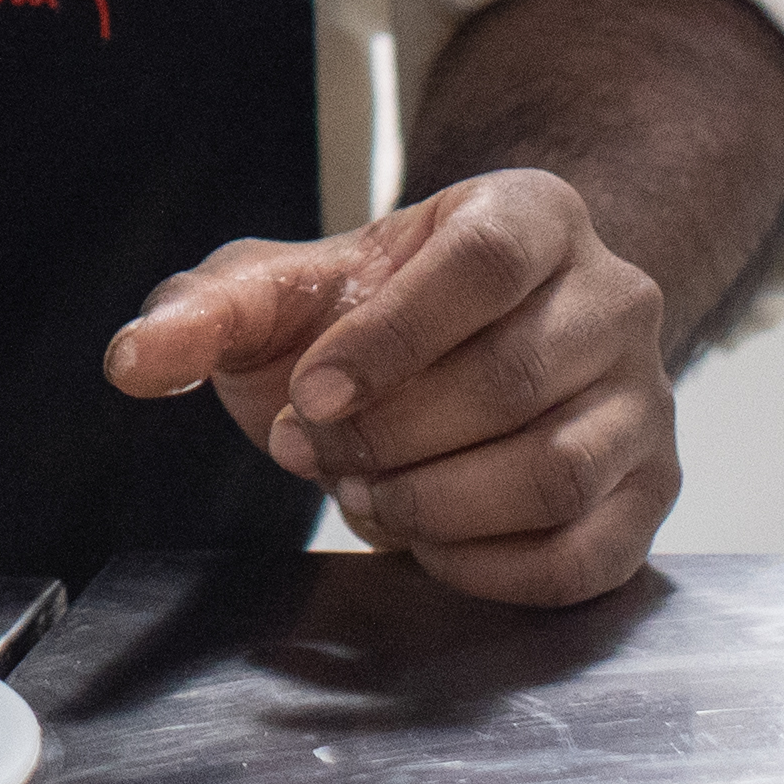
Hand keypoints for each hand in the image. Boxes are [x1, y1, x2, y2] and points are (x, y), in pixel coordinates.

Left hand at [104, 169, 676, 606]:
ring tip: (365, 491)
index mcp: (530, 215)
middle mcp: (613, 298)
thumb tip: (135, 360)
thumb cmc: (360, 315)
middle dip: (388, 436)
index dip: (389, 338)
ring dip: (431, 504)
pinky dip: (482, 567)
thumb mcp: (273, 294)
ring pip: (553, 473)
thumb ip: (201, 312)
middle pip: (511, 381)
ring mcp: (644, 401)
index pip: (483, 265)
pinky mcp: (649, 494)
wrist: (438, 359)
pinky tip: (422, 540)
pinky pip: (581, 557)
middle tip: (319, 449)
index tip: (313, 392)